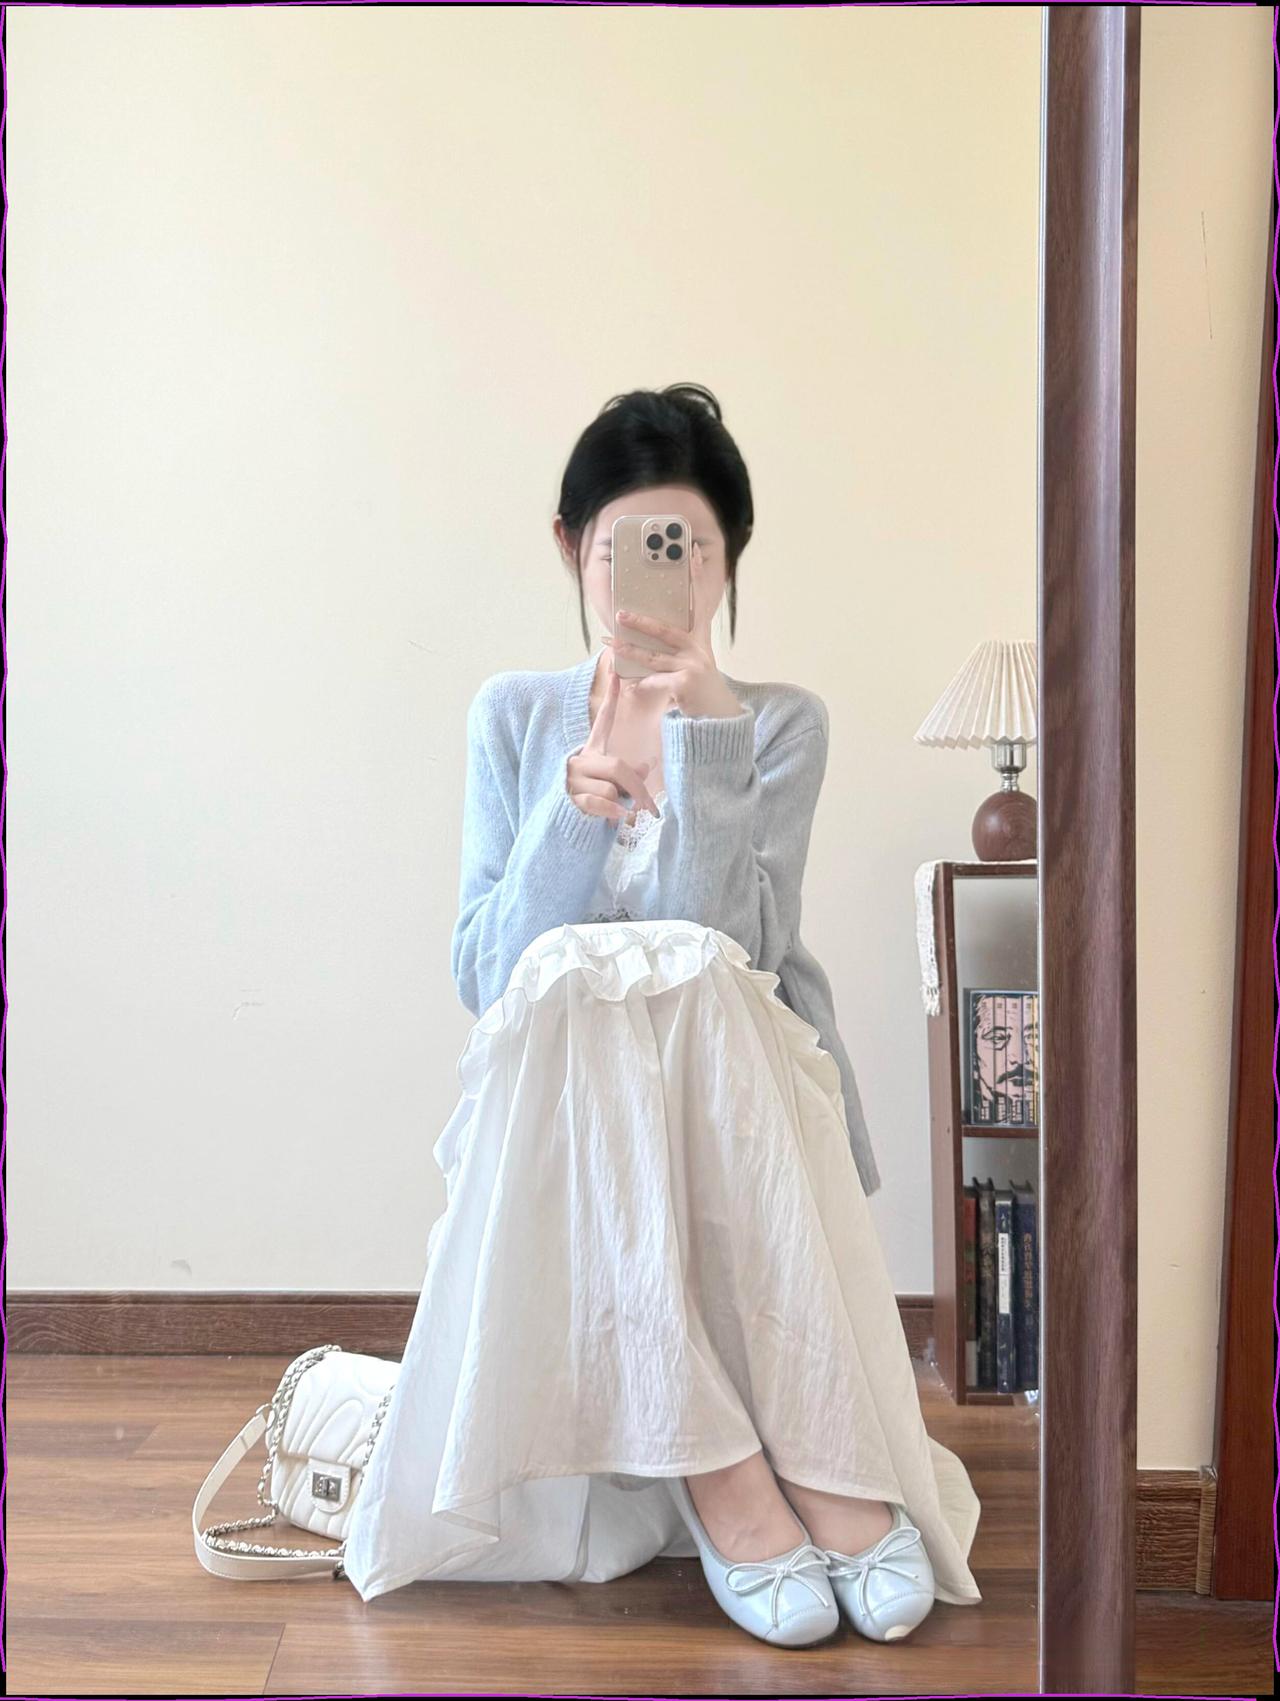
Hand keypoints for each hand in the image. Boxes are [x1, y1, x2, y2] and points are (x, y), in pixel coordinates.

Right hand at [564, 660, 659, 820]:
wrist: (562, 821)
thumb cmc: (593, 799)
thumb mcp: (612, 783)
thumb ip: (629, 773)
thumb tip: (647, 766)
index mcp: (591, 752)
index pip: (602, 722)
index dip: (610, 700)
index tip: (615, 675)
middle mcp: (580, 761)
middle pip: (617, 767)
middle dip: (636, 787)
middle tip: (649, 804)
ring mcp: (573, 780)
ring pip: (611, 788)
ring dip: (621, 804)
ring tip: (617, 810)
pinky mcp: (571, 799)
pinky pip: (602, 803)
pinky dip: (614, 812)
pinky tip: (618, 817)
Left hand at [602, 542, 744, 719]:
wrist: (716, 715)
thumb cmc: (699, 685)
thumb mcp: (693, 660)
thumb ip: (675, 646)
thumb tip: (645, 632)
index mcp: (700, 638)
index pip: (698, 602)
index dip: (696, 577)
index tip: (693, 551)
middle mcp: (698, 648)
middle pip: (666, 630)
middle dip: (641, 622)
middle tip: (620, 613)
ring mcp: (693, 665)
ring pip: (653, 657)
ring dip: (629, 651)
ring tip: (610, 644)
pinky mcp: (685, 684)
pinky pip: (654, 682)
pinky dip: (640, 685)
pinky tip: (628, 684)